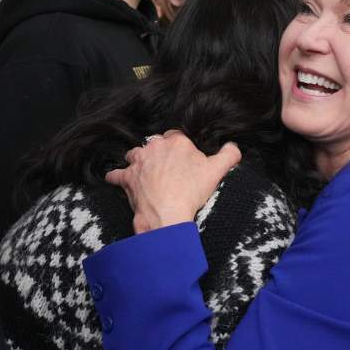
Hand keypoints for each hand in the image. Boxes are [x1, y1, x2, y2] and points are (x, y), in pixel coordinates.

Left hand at [106, 131, 240, 233]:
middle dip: (159, 153)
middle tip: (166, 168)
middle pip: (155, 144)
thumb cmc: (191, 192)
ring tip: (145, 172)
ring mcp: (139, 161)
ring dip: (139, 161)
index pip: (176, 137)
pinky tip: (116, 179)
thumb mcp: (217, 170)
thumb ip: (229, 154)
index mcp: (177, 142)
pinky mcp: (127, 178)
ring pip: (135, 154)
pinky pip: (117, 174)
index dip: (179, 148)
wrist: (169, 213)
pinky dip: (116, 177)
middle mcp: (155, 146)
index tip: (182, 159)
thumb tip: (233, 147)